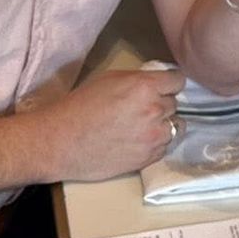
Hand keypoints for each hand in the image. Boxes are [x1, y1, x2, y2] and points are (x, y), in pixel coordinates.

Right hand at [43, 66, 187, 181]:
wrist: (61, 141)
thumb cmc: (79, 106)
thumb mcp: (110, 79)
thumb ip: (138, 80)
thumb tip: (156, 83)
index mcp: (145, 87)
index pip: (178, 80)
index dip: (169, 83)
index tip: (163, 87)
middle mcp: (155, 110)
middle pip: (174, 104)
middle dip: (161, 104)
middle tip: (141, 109)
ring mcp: (153, 137)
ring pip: (174, 127)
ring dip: (162, 125)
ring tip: (140, 127)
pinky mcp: (148, 158)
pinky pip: (165, 146)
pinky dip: (156, 143)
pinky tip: (137, 141)